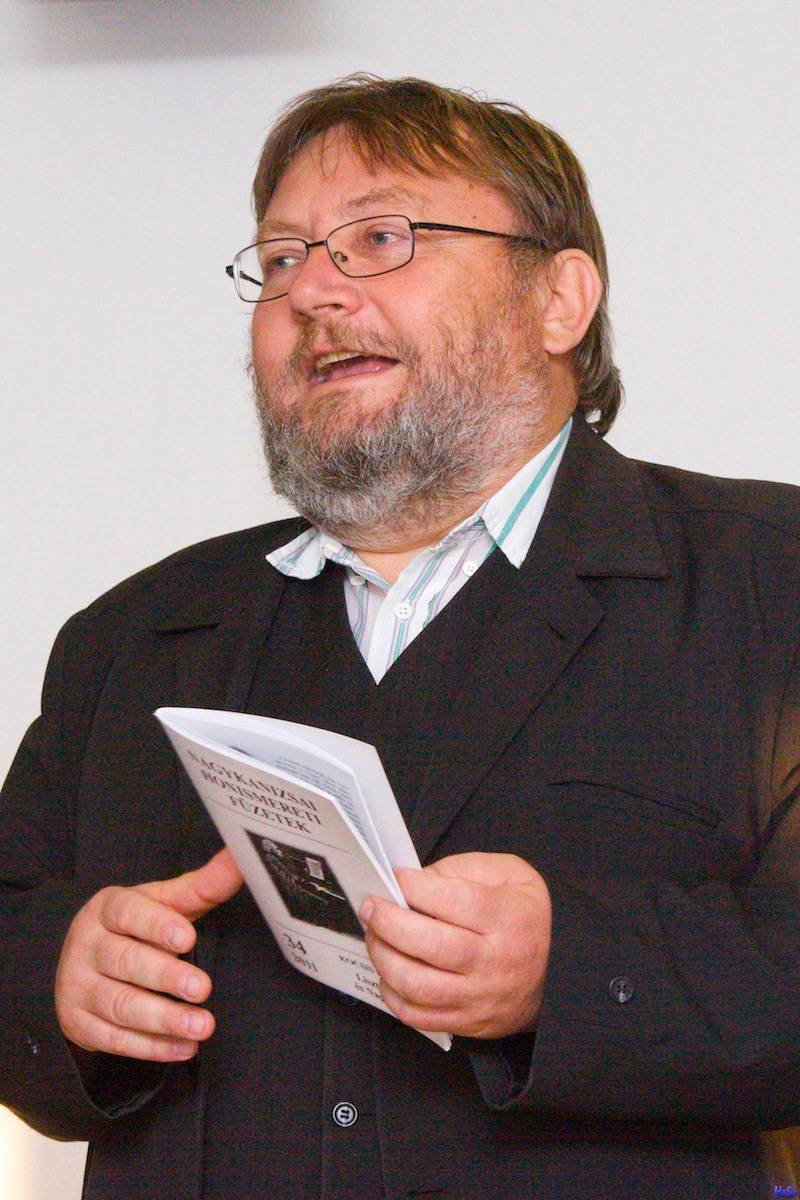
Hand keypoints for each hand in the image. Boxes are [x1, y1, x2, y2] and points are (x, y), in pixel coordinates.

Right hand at [55, 849, 242, 1061]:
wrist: (79, 963)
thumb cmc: (130, 928)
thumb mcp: (160, 903)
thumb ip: (200, 887)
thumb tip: (238, 861)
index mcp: (106, 909)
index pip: (127, 913)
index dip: (156, 925)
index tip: (187, 937)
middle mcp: (87, 946)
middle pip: (125, 962)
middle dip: (166, 977)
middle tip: (202, 988)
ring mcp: (78, 987)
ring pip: (120, 1005)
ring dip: (164, 1019)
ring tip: (201, 1025)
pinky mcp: (79, 1024)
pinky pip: (115, 1040)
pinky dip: (152, 1046)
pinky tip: (184, 1046)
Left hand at [359, 852, 550, 1038]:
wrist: (560, 974)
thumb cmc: (528, 919)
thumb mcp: (513, 875)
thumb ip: (466, 869)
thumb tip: (418, 879)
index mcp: (506, 918)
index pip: (451, 901)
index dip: (415, 887)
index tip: (396, 877)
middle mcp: (492, 961)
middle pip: (428, 943)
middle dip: (387, 921)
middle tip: (371, 906)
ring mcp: (478, 996)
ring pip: (416, 984)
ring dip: (383, 957)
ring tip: (374, 936)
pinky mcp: (467, 1021)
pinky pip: (418, 1016)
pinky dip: (393, 994)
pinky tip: (389, 971)